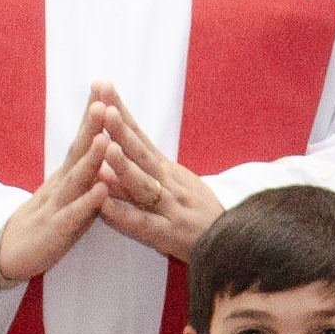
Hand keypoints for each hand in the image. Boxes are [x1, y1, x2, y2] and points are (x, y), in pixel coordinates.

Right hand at [0, 109, 113, 292]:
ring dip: (91, 159)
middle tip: (103, 100)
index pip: (81, 140)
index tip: (103, 87)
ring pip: (76, 180)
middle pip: (77, 151)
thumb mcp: (65, 193)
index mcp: (65, 175)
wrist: (7, 254)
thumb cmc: (44, 222)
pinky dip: (88, 202)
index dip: (92, 116)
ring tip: (105, 138)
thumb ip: (84, 172)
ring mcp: (56, 206)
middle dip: (91, 126)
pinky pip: (74, 215)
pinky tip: (102, 190)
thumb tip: (104, 144)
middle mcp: (60, 185)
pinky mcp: (56, 230)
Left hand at [89, 86, 222, 262]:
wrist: (232, 245)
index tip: (104, 88)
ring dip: (124, 166)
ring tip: (106, 147)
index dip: (122, 112)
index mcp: (167, 170)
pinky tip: (104, 205)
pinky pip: (142, 224)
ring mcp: (169, 208)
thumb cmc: (200, 215)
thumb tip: (113, 148)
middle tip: (102, 106)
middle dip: (121, 128)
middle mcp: (168, 183)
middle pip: (141, 152)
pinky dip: (122, 215)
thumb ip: (146, 170)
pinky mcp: (168, 235)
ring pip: (144, 184)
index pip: (141, 135)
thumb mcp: (178, 184)